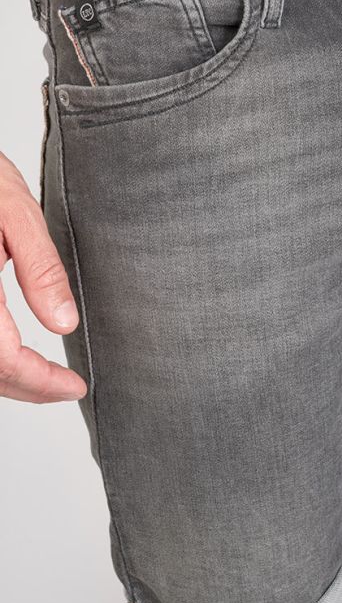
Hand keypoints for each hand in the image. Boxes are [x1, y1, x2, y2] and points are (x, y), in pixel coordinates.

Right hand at [0, 151, 85, 401]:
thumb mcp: (17, 213)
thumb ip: (40, 269)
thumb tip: (64, 322)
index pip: (2, 358)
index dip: (40, 382)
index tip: (74, 386)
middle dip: (26, 387)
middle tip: (66, 388)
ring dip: (6, 378)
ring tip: (45, 380)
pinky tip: (13, 356)